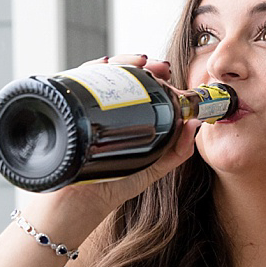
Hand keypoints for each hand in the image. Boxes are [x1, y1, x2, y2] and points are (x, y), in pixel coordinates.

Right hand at [25, 54, 199, 233]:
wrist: (79, 204)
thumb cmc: (113, 187)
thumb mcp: (153, 168)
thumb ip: (177, 152)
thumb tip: (196, 124)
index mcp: (126, 119)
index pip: (139, 89)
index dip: (154, 77)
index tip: (168, 73)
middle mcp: (104, 111)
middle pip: (120, 76)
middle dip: (139, 65)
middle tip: (157, 66)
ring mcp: (86, 109)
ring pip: (100, 74)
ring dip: (121, 62)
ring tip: (138, 62)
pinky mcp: (69, 110)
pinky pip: (76, 83)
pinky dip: (91, 69)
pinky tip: (105, 65)